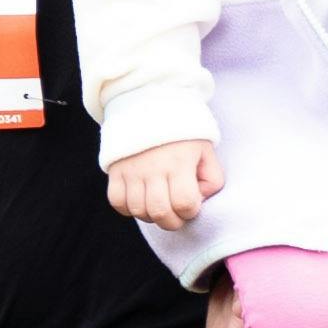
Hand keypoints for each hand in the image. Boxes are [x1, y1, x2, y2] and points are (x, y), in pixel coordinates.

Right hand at [108, 138, 222, 227]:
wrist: (150, 106)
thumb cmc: (183, 134)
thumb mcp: (206, 152)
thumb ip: (212, 179)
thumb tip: (198, 201)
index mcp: (179, 162)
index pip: (184, 203)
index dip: (191, 211)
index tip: (192, 203)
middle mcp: (153, 168)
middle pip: (160, 213)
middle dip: (173, 222)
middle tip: (177, 214)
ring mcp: (131, 170)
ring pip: (138, 211)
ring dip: (151, 216)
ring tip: (160, 205)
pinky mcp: (115, 171)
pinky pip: (117, 202)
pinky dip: (128, 208)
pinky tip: (140, 199)